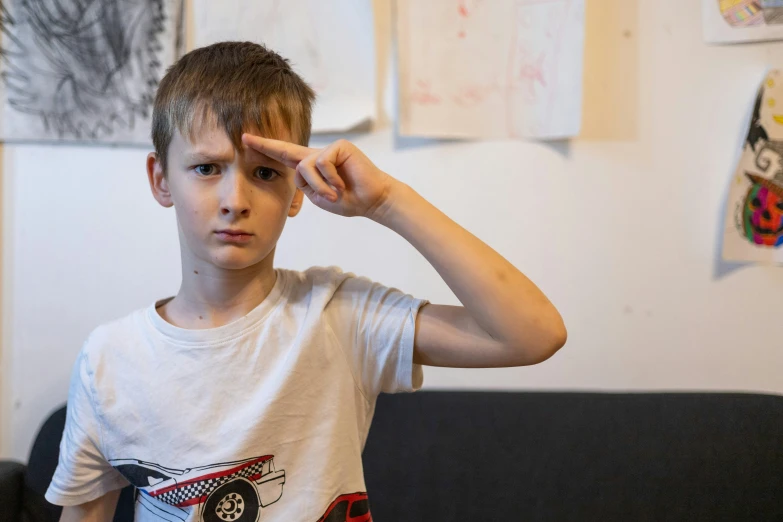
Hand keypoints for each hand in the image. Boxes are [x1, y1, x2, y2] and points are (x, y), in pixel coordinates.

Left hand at [242, 134, 395, 218]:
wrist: (373, 200)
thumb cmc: (349, 201)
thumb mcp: (320, 197)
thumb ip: (306, 185)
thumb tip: (300, 170)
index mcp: (312, 168)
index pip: (285, 157)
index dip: (267, 150)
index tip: (247, 142)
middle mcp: (318, 155)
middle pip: (287, 150)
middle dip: (265, 145)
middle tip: (244, 138)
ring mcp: (329, 149)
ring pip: (305, 166)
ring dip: (318, 187)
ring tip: (334, 195)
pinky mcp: (340, 146)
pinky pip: (321, 163)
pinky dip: (329, 179)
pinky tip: (341, 185)